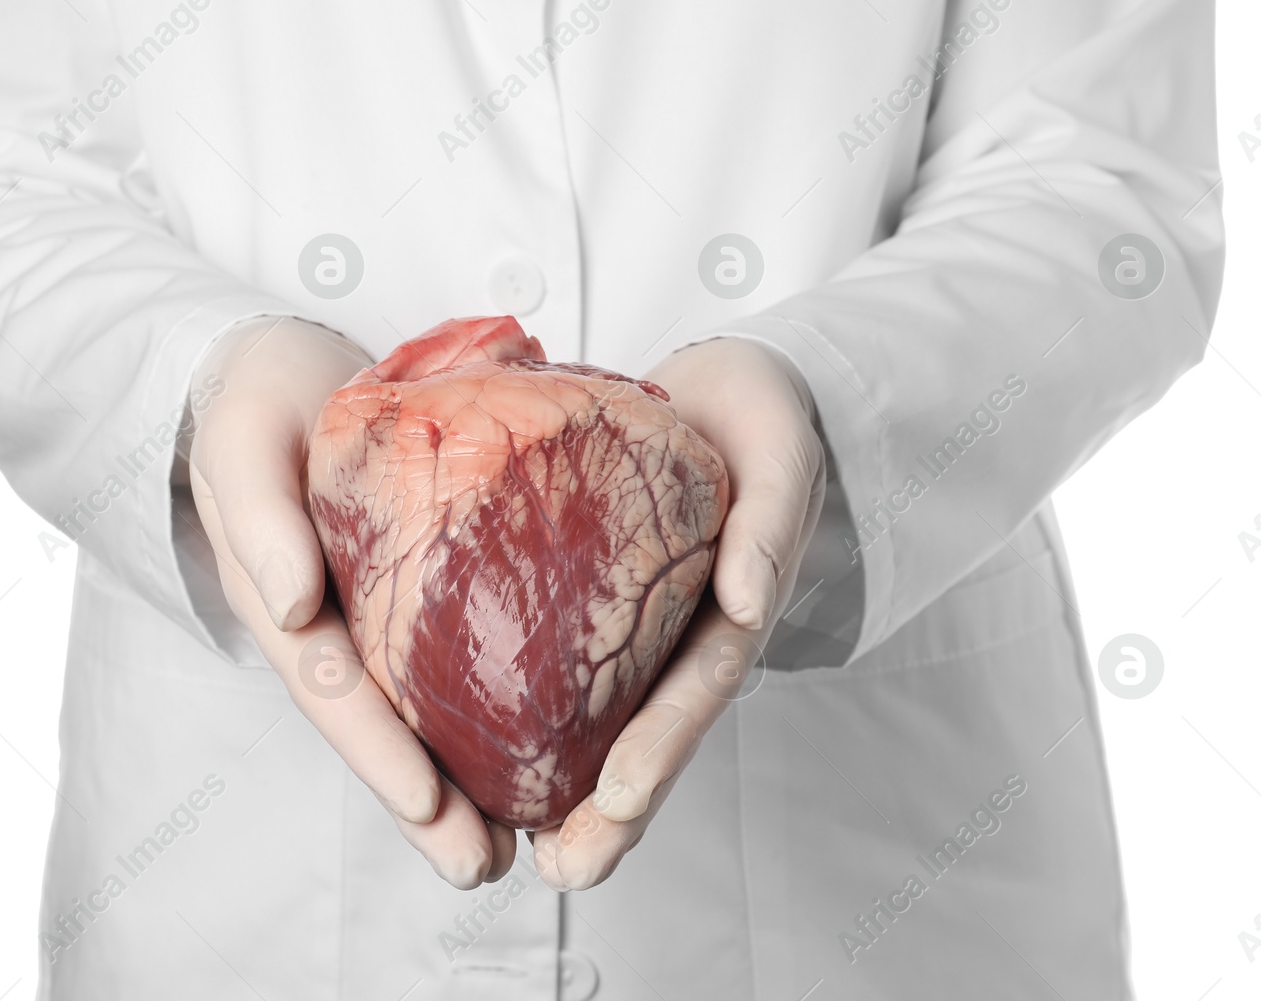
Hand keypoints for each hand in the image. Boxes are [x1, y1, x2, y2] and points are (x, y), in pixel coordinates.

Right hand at [184, 316, 518, 888]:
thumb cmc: (254, 402)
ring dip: (460, 780)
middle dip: (427, 805)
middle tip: (486, 867)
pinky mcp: (416, 586)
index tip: (430, 802)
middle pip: (379, 728)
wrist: (280, 369)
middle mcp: (330, 624)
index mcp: (284, 601)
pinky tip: (534, 746)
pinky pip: (447, 656)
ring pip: (416, 709)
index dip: (379, 750)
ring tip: (518, 843)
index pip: (333, 689)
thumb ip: (260, 522)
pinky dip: (483, 708)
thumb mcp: (244, 444)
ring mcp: (370, 613)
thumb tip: (292, 606)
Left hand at [529, 336, 825, 889]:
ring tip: (528, 851)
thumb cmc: (763, 414)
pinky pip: (562, 654)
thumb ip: (771, 520)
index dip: (662, 748)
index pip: (696, 689)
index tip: (619, 803)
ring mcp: (640, 620)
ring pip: (604, 712)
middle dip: (612, 810)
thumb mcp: (780, 450)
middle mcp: (683, 630)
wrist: (725, 387)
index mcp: (732, 607)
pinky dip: (529, 709)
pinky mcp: (593, 590)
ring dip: (571, 786)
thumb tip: (745, 600)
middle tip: (564, 873)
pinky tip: (480, 750)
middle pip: (649, 729)